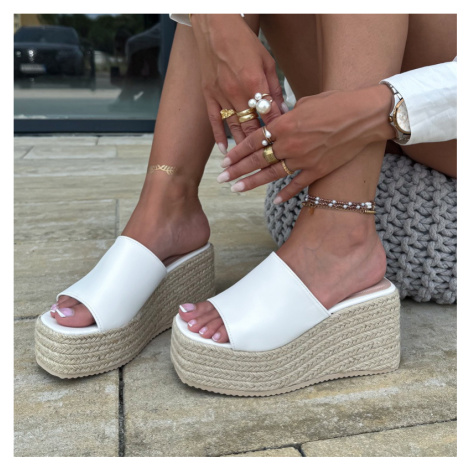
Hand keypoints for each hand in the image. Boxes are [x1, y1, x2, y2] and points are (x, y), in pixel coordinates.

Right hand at [190, 14, 286, 151]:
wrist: (215, 27)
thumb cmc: (244, 42)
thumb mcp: (267, 61)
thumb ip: (275, 88)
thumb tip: (283, 111)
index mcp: (255, 82)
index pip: (269, 114)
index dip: (277, 130)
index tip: (282, 145)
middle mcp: (237, 91)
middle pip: (252, 126)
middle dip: (260, 145)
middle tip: (266, 161)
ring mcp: (221, 95)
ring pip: (234, 127)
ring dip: (241, 147)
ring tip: (247, 163)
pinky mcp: (209, 95)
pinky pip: (214, 121)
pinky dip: (219, 137)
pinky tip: (224, 150)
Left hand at [217, 85, 394, 201]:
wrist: (365, 116)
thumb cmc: (336, 102)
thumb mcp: (306, 103)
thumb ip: (286, 116)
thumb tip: (276, 121)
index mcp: (285, 124)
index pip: (254, 140)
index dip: (238, 151)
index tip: (225, 160)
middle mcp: (290, 144)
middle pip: (257, 160)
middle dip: (237, 170)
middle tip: (221, 179)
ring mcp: (304, 160)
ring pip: (271, 174)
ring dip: (252, 183)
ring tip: (236, 189)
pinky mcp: (318, 170)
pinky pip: (297, 185)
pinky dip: (285, 193)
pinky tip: (274, 200)